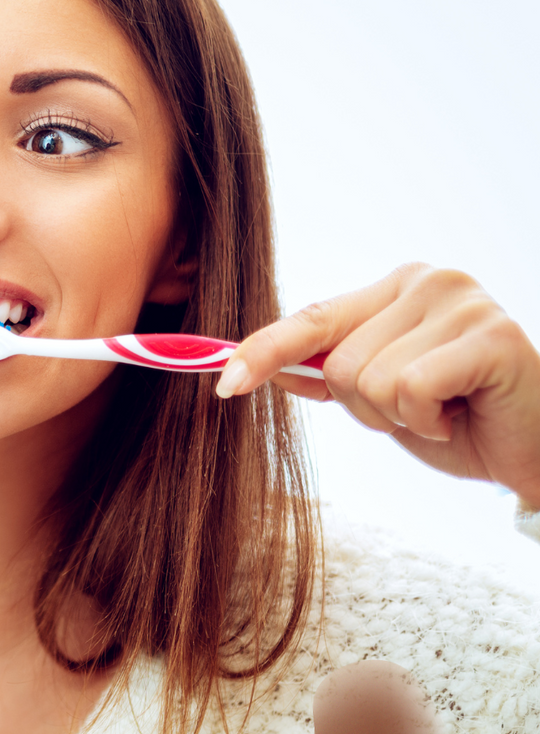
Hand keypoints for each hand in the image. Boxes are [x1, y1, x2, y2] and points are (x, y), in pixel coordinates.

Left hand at [214, 263, 539, 505]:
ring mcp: (463, 302)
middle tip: (420, 409)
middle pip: (336, 362)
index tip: (224, 385)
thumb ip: (326, 375)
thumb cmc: (459, 417)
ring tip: (444, 410)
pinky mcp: (491, 335)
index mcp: (395, 289)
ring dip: (400, 416)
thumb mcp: (379, 397)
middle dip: (367, 407)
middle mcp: (427, 281)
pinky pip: (410, 388)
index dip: (264, 352)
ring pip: (369, 380)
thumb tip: (253, 369)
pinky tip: (462, 413)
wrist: (533, 451)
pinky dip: (428, 419)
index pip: (311, 318)